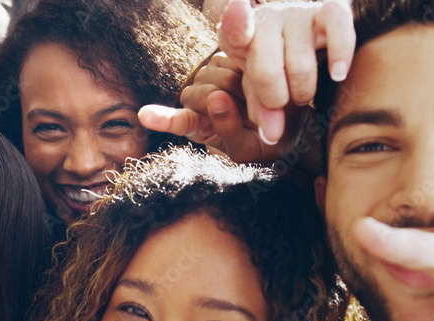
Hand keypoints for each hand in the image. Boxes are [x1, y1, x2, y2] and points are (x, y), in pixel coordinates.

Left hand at [139, 52, 278, 162]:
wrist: (286, 122)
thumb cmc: (264, 142)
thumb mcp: (248, 148)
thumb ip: (228, 130)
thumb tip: (216, 98)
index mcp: (198, 125)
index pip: (180, 120)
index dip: (163, 118)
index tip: (146, 116)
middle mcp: (201, 99)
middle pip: (206, 90)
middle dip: (228, 99)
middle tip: (253, 115)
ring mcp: (215, 77)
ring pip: (221, 73)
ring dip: (240, 84)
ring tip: (257, 101)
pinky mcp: (232, 60)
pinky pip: (231, 59)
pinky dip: (240, 65)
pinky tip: (249, 69)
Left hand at [218, 0, 354, 144]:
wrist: (307, 40)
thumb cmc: (275, 67)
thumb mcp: (259, 89)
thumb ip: (262, 113)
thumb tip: (272, 136)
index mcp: (239, 36)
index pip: (233, 29)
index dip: (236, 23)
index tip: (238, 13)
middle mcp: (267, 17)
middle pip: (266, 69)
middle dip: (275, 98)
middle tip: (283, 100)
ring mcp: (298, 12)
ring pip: (301, 63)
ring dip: (303, 89)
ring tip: (301, 90)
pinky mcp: (331, 9)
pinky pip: (339, 30)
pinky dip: (340, 55)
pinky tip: (337, 74)